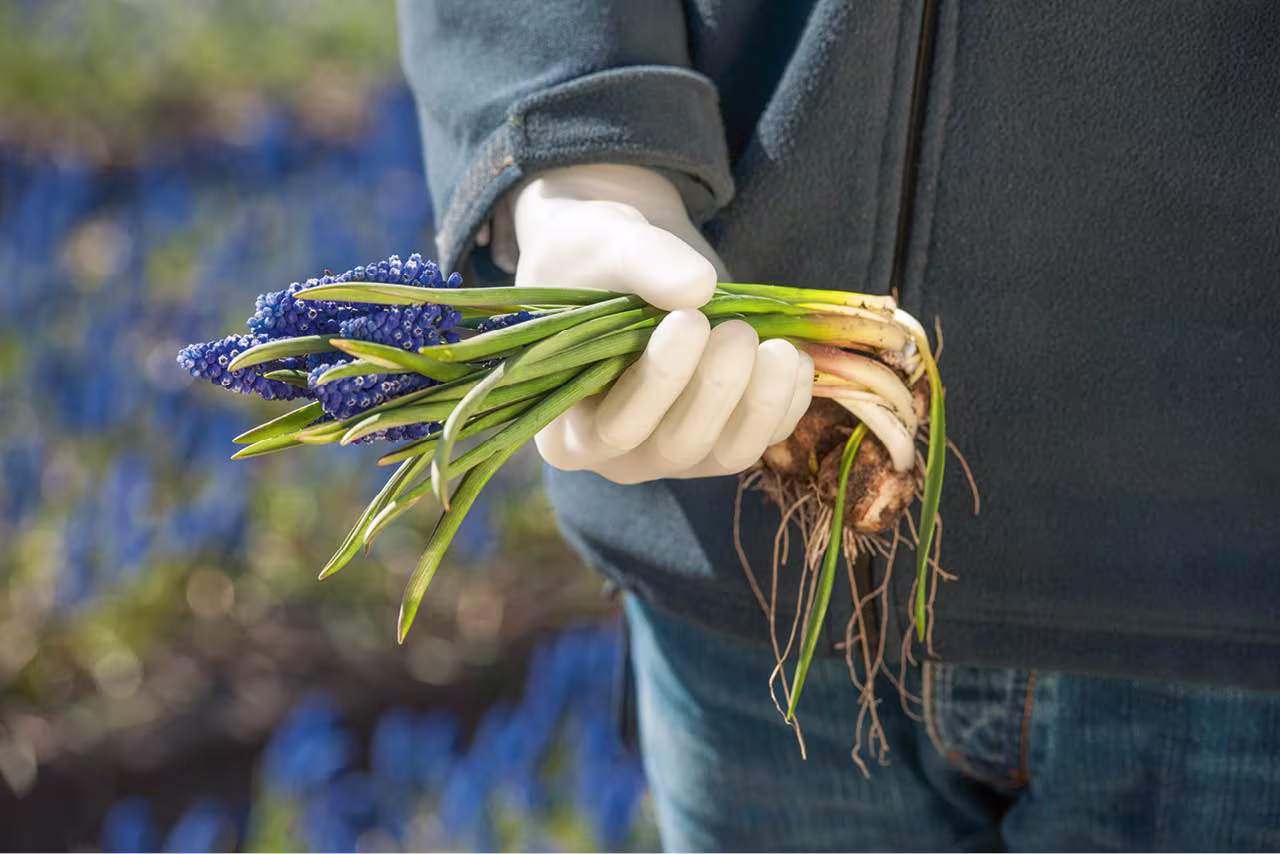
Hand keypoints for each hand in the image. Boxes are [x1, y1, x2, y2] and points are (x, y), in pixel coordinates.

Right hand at [507, 163, 812, 483]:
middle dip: (715, 389)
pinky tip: (794, 359)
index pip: (613, 429)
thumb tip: (699, 286)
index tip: (690, 320)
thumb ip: (645, 262)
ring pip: (727, 453)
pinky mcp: (722, 440)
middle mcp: (620, 456)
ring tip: (777, 347)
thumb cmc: (595, 260)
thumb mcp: (606, 244)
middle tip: (736, 330)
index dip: (658, 382)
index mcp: (568, 426)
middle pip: (676, 446)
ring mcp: (675, 453)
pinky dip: (786, 402)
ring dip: (760, 403)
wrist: (625, 265)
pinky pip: (764, 438)